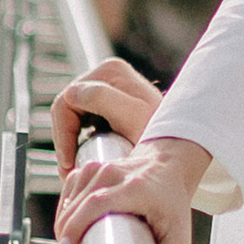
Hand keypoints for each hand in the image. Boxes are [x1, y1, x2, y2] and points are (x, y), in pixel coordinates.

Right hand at [51, 57, 162, 177]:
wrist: (181, 145)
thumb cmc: (161, 134)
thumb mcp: (134, 118)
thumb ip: (103, 100)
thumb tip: (72, 93)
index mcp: (110, 71)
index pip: (66, 102)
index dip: (63, 136)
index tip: (71, 165)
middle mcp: (107, 73)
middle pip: (65, 109)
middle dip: (65, 141)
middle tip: (70, 172)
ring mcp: (105, 87)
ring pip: (69, 118)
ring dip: (70, 143)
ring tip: (77, 170)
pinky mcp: (106, 103)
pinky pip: (79, 122)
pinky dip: (79, 141)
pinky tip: (86, 159)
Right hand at [54, 136, 208, 243]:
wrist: (168, 166)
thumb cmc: (172, 203)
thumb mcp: (179, 235)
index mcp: (133, 188)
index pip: (94, 205)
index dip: (75, 229)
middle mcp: (112, 174)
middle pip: (75, 208)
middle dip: (67, 242)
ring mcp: (97, 169)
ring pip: (67, 204)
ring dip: (64, 232)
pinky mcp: (87, 170)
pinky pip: (67, 197)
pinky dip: (65, 217)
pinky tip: (72, 235)